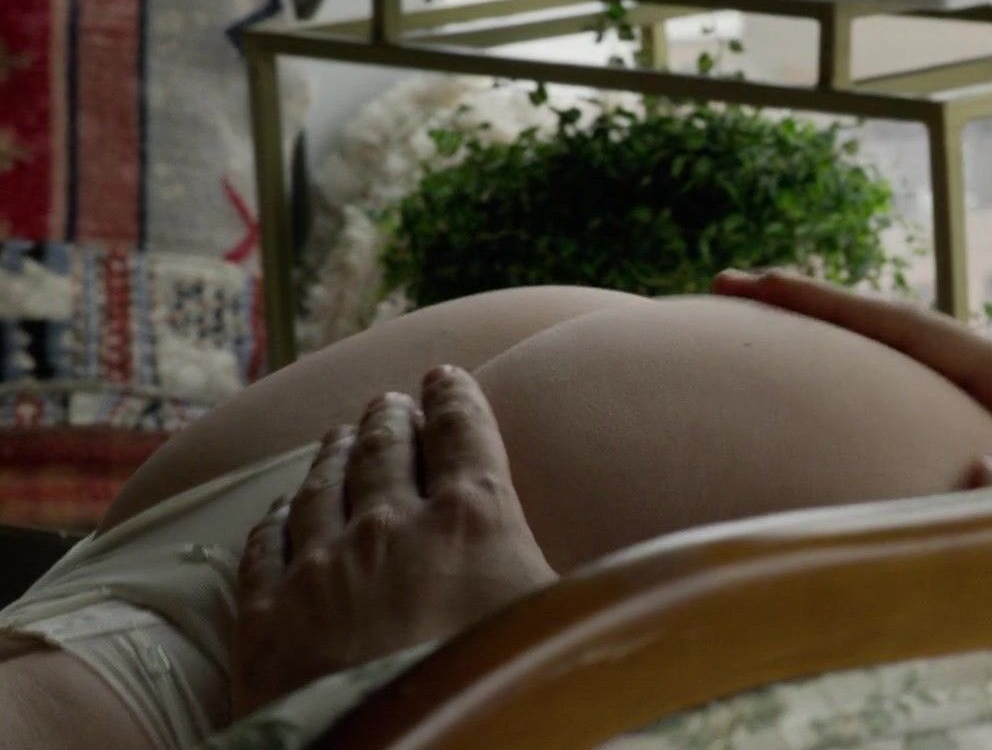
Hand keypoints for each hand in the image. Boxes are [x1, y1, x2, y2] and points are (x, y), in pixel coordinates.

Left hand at [230, 366, 556, 717]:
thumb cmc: (502, 694)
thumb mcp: (565, 624)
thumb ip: (578, 577)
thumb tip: (649, 566)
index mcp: (473, 517)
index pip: (463, 432)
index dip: (456, 398)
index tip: (447, 376)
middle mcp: (391, 525)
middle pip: (385, 449)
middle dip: (390, 418)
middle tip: (389, 401)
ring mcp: (320, 568)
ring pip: (321, 487)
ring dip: (333, 453)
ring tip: (338, 434)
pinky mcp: (267, 617)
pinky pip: (265, 546)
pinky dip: (275, 519)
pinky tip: (279, 511)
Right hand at [712, 270, 991, 479]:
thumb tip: (982, 464)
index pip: (905, 326)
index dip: (822, 306)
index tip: (747, 283)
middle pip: (894, 327)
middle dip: (815, 309)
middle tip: (726, 289)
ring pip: (909, 360)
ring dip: (842, 346)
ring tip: (764, 335)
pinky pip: (929, 393)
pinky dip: (878, 380)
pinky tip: (844, 398)